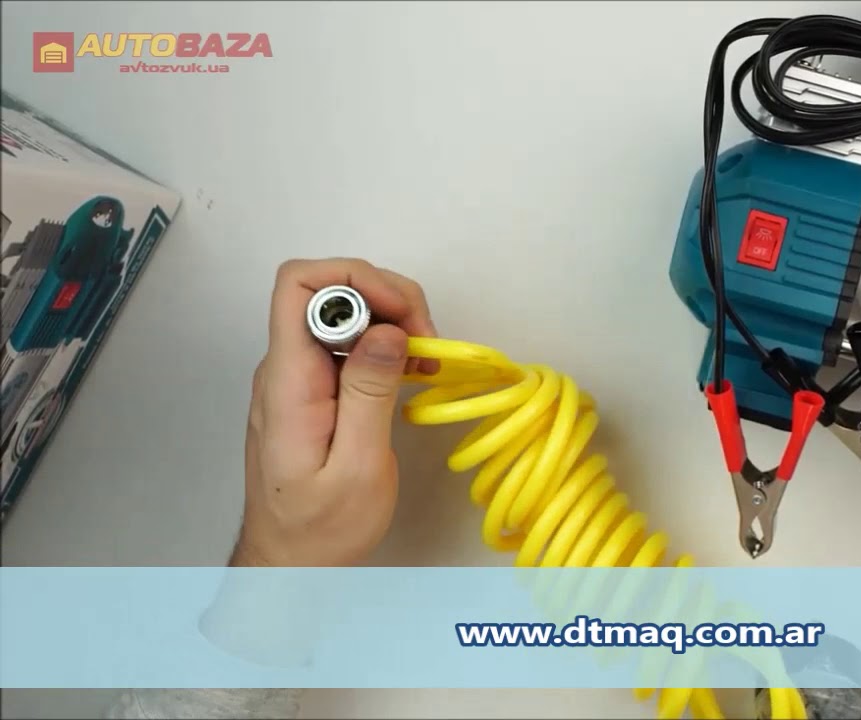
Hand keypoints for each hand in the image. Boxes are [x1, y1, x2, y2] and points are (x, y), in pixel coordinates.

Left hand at [232, 258, 436, 566]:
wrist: (289, 564)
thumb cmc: (322, 528)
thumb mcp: (358, 467)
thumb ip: (369, 393)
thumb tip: (386, 331)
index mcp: (288, 380)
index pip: (300, 284)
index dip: (357, 280)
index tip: (403, 318)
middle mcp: (285, 367)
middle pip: (328, 291)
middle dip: (387, 299)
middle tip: (428, 343)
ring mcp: (296, 376)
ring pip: (341, 314)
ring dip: (391, 321)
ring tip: (427, 360)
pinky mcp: (312, 389)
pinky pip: (345, 344)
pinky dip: (384, 345)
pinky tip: (410, 371)